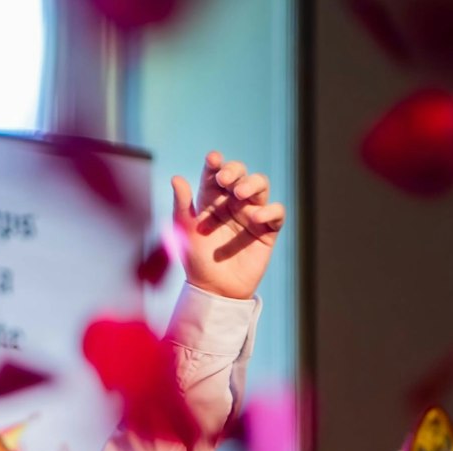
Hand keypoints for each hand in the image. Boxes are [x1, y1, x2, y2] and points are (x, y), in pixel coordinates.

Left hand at [173, 151, 284, 300]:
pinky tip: (255, 217)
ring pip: (261, 186)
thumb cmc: (196, 259)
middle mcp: (233, 202)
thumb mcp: (184, 231)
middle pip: (240, 174)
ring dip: (252, 184)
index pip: (215, 174)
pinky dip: (269, 211)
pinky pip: (276, 212)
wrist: (212, 289)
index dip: (215, 163)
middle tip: (224, 179)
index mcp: (212, 199)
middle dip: (234, 170)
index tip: (212, 159)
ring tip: (240, 193)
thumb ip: (181, 205)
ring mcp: (251, 214)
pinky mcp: (267, 230)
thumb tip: (176, 178)